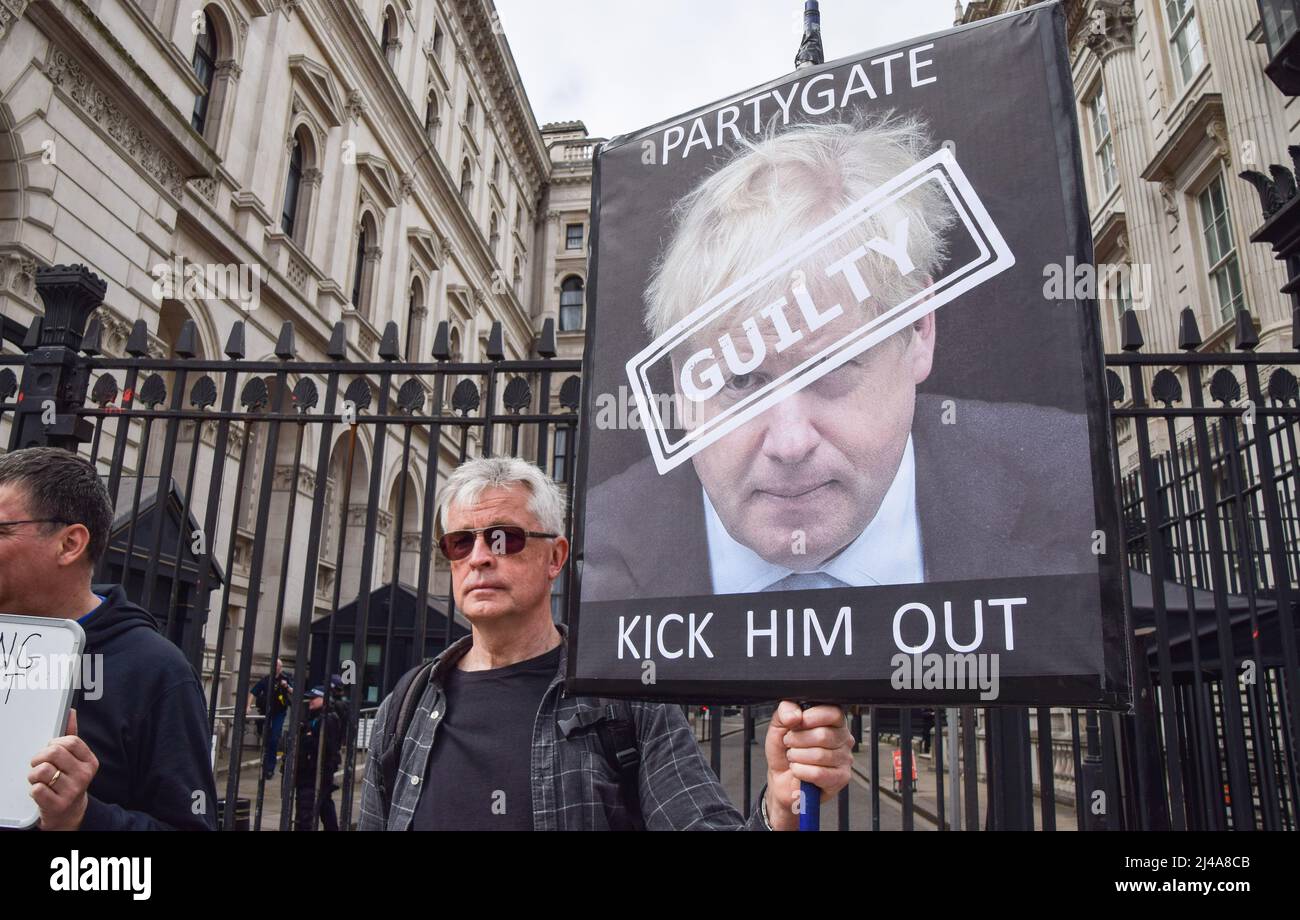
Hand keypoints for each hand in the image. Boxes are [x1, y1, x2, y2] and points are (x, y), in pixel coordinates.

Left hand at [28, 708, 98, 830]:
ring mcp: (72, 791)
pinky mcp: (58, 804)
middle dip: (40, 758)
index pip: (71, 741)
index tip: (52, 751)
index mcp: (90, 762)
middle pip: (54, 753)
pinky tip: (42, 791)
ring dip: (34, 775)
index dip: (55, 743)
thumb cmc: (69, 781)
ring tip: (40, 779)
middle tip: (41, 765)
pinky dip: (34, 789)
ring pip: (43, 770)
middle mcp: (84, 775)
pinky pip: (36, 789)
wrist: (69, 813)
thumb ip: (71, 736)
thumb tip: (71, 712)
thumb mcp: (75, 760)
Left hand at [762, 701, 852, 830]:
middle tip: (790, 743)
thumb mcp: (779, 726)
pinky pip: (819, 773)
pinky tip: (798, 770)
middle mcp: (842, 739)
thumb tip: (795, 715)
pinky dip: (801, 771)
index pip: (833, 713)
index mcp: (832, 722)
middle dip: (798, 740)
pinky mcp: (841, 778)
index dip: (812, 717)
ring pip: (819, 755)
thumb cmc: (785, 751)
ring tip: (793, 757)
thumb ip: (785, 712)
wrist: (782, 779)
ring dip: (797, 757)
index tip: (796, 723)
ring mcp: (844, 759)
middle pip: (824, 735)